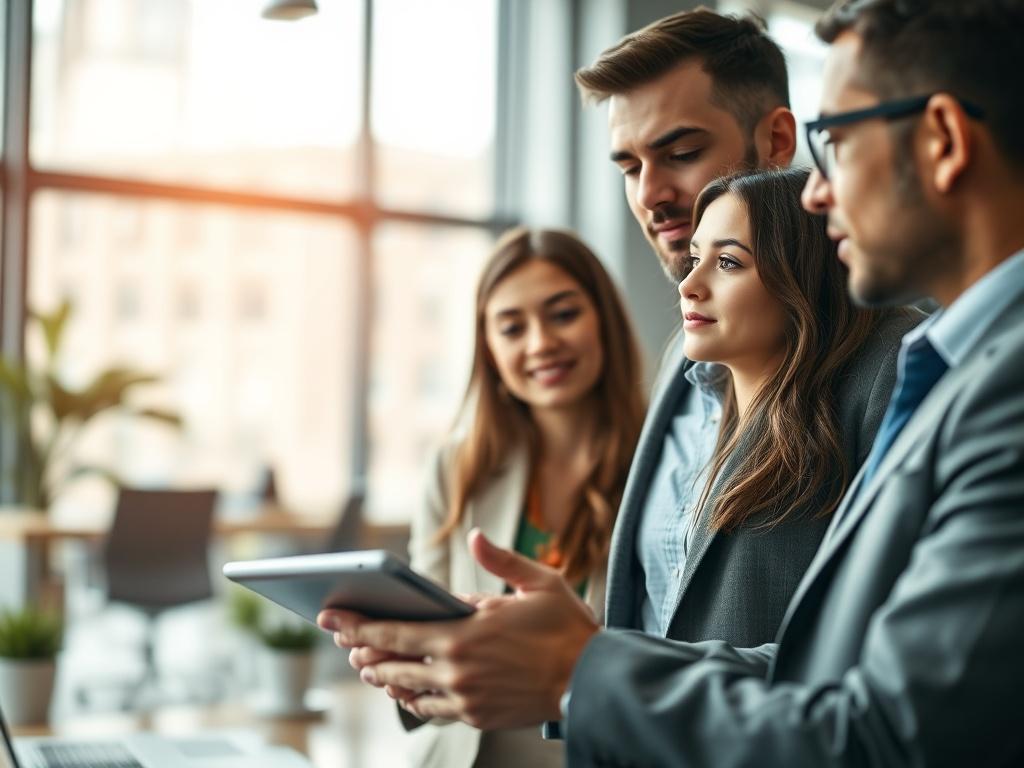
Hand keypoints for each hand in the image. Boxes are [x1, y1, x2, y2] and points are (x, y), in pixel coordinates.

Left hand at [317, 529, 599, 729]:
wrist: (592, 681)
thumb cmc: (567, 629)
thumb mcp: (538, 582)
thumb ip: (500, 559)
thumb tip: (474, 536)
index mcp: (466, 634)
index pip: (397, 632)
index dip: (359, 626)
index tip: (334, 618)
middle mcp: (458, 670)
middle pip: (392, 664)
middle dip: (362, 652)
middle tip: (343, 642)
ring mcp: (465, 697)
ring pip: (407, 690)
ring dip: (383, 677)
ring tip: (368, 667)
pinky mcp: (477, 717)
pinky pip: (431, 710)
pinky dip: (412, 699)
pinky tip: (404, 690)